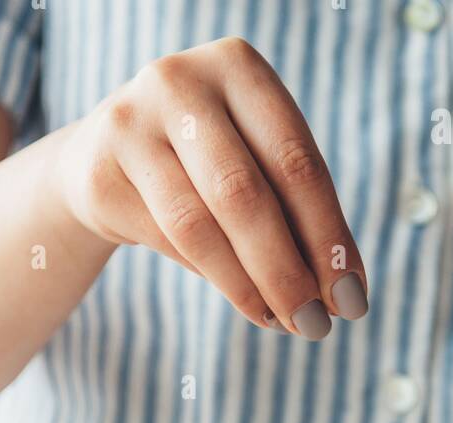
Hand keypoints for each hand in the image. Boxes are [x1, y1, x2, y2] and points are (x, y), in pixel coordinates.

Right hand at [58, 37, 366, 339]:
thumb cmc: (204, 160)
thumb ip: (295, 211)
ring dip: (248, 287)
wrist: (102, 157)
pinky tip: (246, 301)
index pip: (295, 161)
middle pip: (245, 195)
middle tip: (317, 326)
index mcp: (238, 67)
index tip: (352, 298)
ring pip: (198, 227)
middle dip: (288, 271)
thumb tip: (342, 295)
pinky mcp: (100, 175)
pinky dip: (212, 278)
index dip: (328, 236)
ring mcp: (130, 125)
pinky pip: (164, 241)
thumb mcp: (255, 160)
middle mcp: (180, 83)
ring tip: (282, 323)